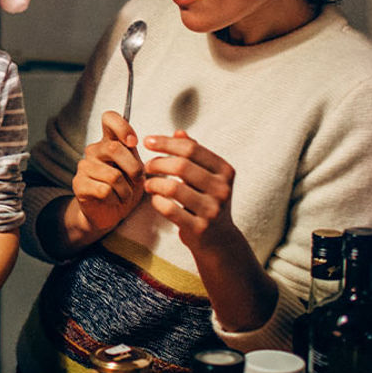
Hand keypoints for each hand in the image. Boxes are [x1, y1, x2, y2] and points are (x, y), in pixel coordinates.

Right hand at [71, 110, 145, 233]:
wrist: (109, 215)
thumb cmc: (125, 189)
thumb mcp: (137, 171)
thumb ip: (138, 155)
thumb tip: (142, 141)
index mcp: (109, 142)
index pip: (109, 118)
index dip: (122, 126)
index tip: (133, 142)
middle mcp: (94, 151)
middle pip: (114, 148)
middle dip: (133, 168)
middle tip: (137, 179)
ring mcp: (84, 167)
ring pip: (113, 175)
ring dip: (126, 190)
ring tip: (124, 195)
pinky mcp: (79, 184)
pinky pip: (104, 190)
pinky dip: (116, 199)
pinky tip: (113, 200)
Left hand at [142, 129, 238, 250]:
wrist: (218, 239)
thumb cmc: (208, 201)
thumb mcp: (208, 176)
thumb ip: (195, 154)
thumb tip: (179, 133)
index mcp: (225, 171)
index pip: (191, 149)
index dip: (166, 143)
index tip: (147, 141)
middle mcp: (222, 189)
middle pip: (181, 166)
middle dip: (157, 163)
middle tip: (146, 166)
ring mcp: (212, 209)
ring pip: (173, 188)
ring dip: (154, 183)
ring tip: (148, 184)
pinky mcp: (199, 227)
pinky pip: (169, 209)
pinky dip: (157, 202)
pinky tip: (155, 199)